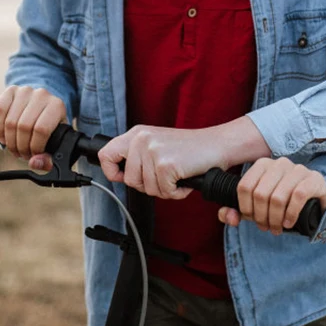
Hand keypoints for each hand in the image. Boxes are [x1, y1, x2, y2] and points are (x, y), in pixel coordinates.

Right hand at [0, 85, 66, 170]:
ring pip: (10, 121)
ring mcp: (25, 91)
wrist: (42, 104)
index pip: (41, 130)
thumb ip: (49, 157)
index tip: (34, 154)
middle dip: (20, 147)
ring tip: (15, 148)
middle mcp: (42, 95)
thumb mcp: (55, 140)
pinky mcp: (11, 90)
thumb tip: (35, 163)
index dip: (34, 147)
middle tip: (22, 154)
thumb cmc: (49, 126)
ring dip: (9, 141)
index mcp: (57, 106)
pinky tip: (5, 137)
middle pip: (24, 127)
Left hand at [98, 124, 231, 199]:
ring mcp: (153, 152)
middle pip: (128, 180)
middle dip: (148, 185)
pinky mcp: (166, 165)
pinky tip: (185, 179)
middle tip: (165, 175)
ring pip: (147, 189)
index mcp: (137, 133)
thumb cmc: (191, 149)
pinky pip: (164, 193)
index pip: (106, 155)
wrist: (218, 144)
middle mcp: (142, 140)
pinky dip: (177, 192)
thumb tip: (118, 175)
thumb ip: (137, 155)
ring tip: (178, 174)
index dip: (113, 172)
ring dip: (165, 189)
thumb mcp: (157, 144)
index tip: (124, 176)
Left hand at [218, 157, 325, 234]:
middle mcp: (280, 163)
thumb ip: (237, 211)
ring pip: (278, 197)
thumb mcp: (258, 206)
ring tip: (277, 228)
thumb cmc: (282, 202)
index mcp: (263, 164)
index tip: (252, 219)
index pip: (244, 186)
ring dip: (275, 220)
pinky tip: (289, 222)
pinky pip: (298, 196)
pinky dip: (290, 214)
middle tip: (266, 227)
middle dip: (261, 217)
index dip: (245, 208)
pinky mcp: (314, 179)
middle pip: (260, 194)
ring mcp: (299, 169)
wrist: (314, 200)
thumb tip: (228, 216)